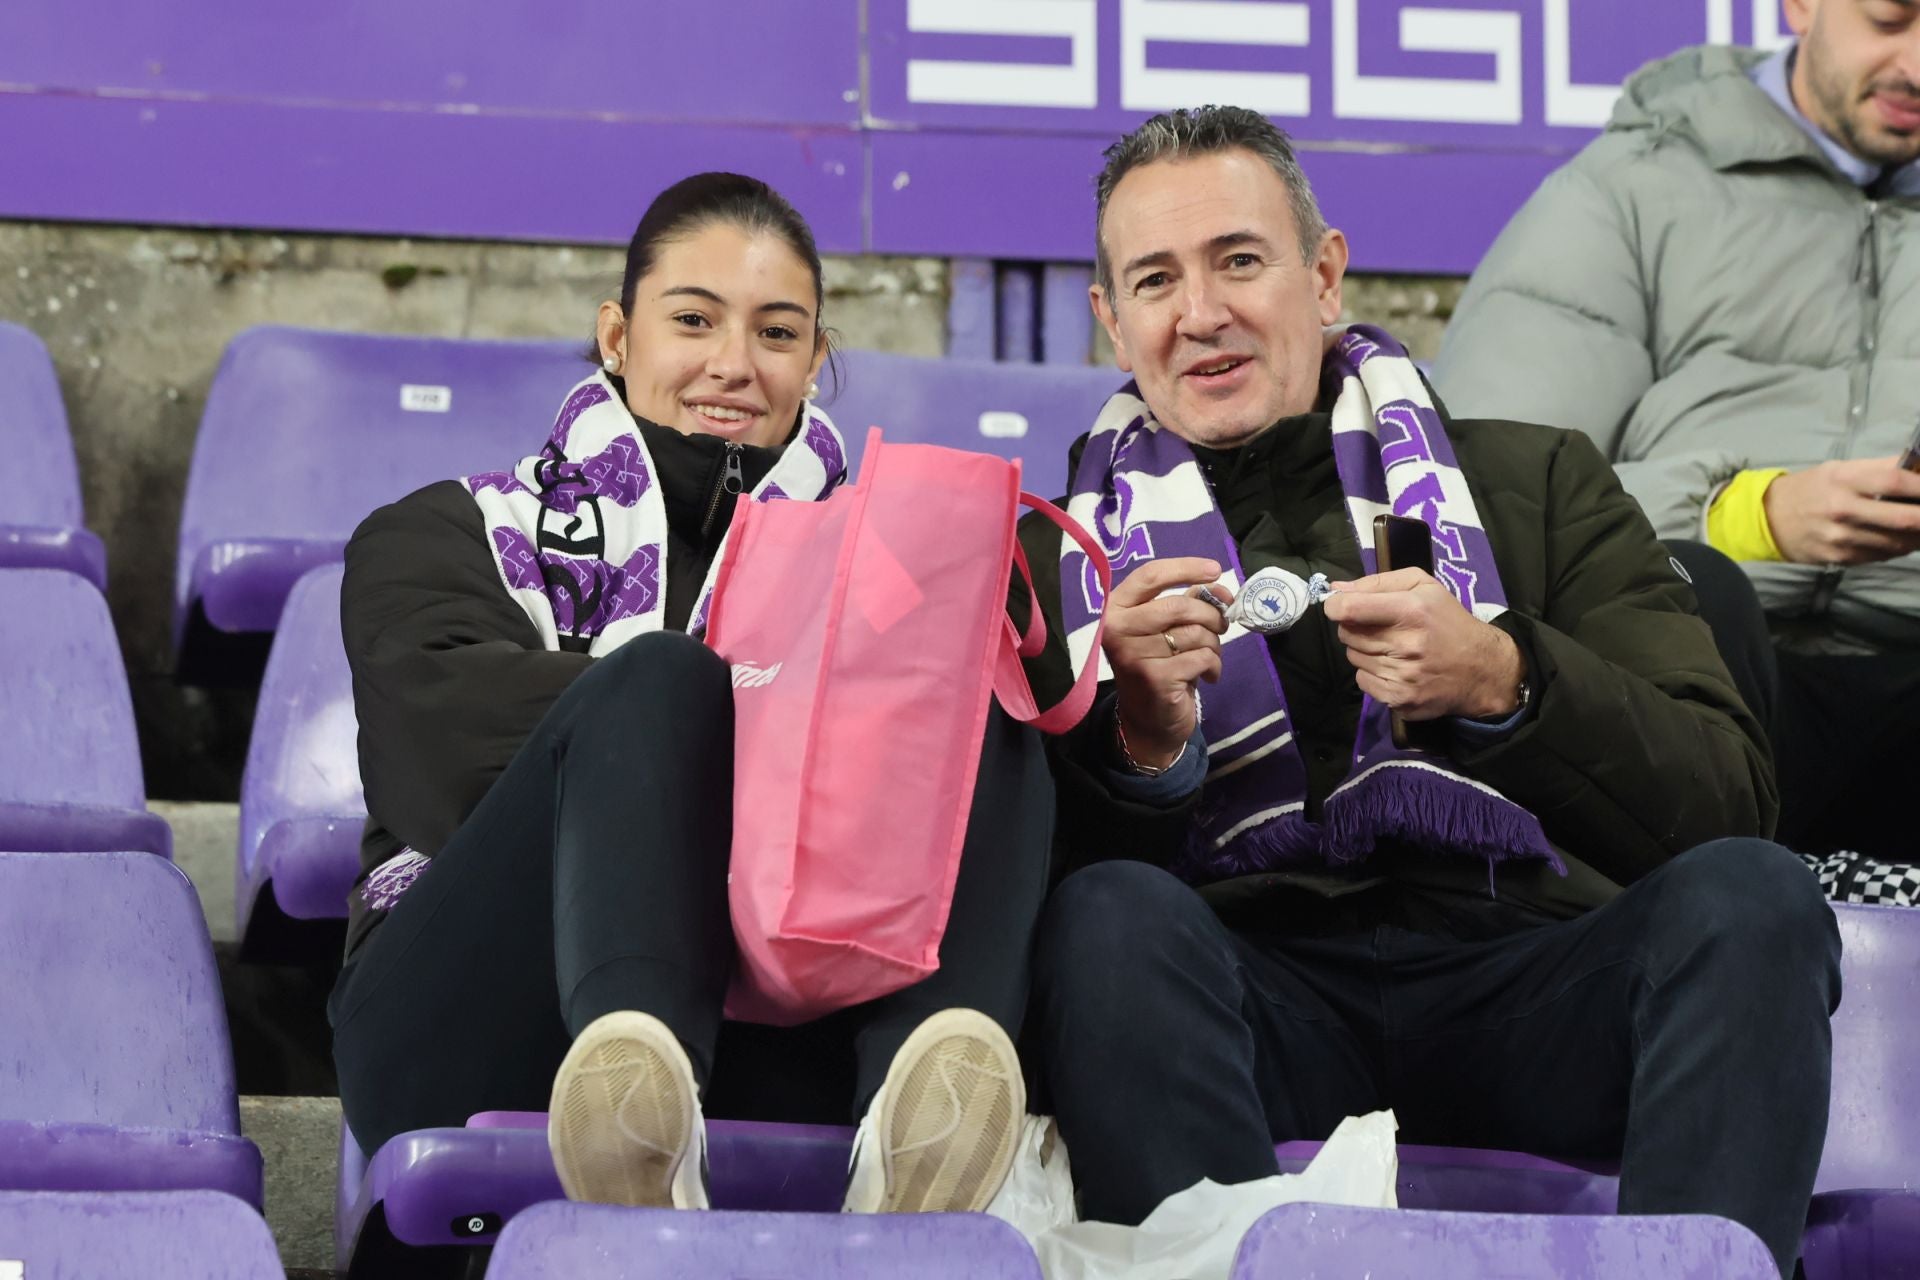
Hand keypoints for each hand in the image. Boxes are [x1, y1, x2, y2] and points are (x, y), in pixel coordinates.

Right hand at [1101, 557, 1232, 767]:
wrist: (1147, 720)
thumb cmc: (1159, 665)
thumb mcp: (1167, 629)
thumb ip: (1191, 603)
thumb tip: (1222, 588)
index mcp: (1115, 609)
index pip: (1150, 575)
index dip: (1185, 568)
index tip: (1215, 569)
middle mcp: (1116, 629)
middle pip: (1178, 606)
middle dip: (1211, 615)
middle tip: (1221, 626)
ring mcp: (1133, 655)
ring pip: (1194, 633)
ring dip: (1214, 644)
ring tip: (1209, 657)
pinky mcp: (1154, 678)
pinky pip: (1202, 657)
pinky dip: (1214, 666)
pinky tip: (1207, 675)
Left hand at [1323, 569, 1524, 720]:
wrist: (1481, 670)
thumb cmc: (1448, 621)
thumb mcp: (1423, 586)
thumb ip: (1377, 582)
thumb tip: (1336, 590)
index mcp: (1411, 610)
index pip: (1349, 609)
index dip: (1336, 606)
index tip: (1342, 607)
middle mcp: (1405, 645)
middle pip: (1347, 633)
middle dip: (1356, 627)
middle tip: (1382, 627)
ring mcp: (1402, 676)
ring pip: (1353, 657)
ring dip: (1366, 650)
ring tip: (1394, 648)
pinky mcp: (1399, 699)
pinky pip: (1362, 680)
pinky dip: (1373, 673)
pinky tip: (1396, 668)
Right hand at [1762, 458, 1919, 564]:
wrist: (1768, 518)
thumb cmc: (1811, 488)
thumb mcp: (1840, 469)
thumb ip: (1880, 468)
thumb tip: (1919, 467)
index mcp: (1844, 480)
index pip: (1895, 481)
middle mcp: (1842, 509)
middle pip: (1903, 518)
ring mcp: (1841, 537)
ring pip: (1897, 542)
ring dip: (1919, 537)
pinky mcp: (1840, 558)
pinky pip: (1882, 555)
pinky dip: (1900, 547)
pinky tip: (1903, 540)